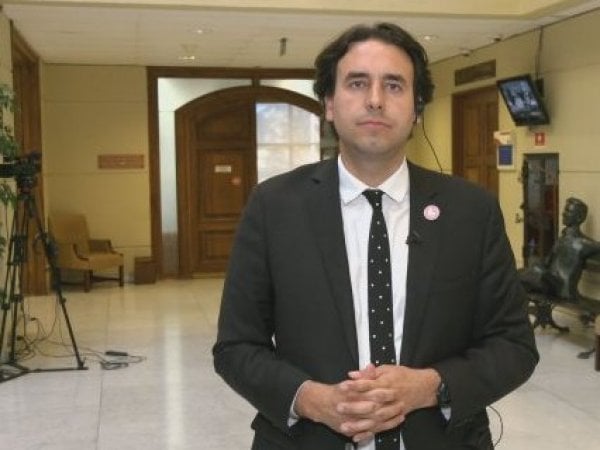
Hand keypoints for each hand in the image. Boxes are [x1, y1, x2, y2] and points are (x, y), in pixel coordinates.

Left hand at [295, 365, 439, 442]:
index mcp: (388, 383)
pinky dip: (369, 433)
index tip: (343, 386)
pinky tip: (358, 436)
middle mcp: (391, 397)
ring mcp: (393, 410)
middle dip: (354, 406)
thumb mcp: (387, 369)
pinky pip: (380, 429)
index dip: (355, 385)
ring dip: (360, 424)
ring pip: (375, 419)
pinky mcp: (394, 419)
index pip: (369, 384)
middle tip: (340, 407)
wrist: (423, 387)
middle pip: (371, 404)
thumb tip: (353, 374)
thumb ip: (369, 373)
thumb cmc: (404, 376)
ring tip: (345, 426)